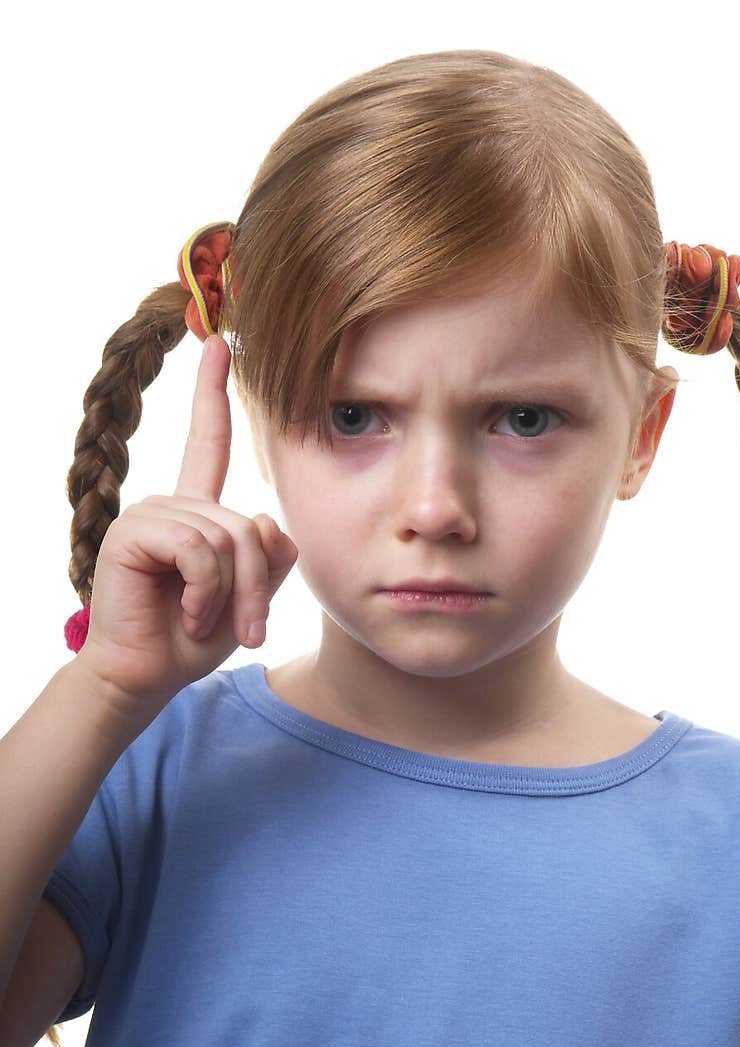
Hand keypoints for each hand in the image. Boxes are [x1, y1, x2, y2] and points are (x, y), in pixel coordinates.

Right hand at [75, 334, 298, 711]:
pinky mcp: (133, 531)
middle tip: (246, 629)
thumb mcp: (249, 596)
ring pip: (228, 539)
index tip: (219, 342)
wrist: (147, 674)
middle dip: (256, 585)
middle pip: (249, 524)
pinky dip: (204, 591)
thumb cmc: (194, 637)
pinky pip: (198, 550)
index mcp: (196, 511)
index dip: (212, 394)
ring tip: (204, 620)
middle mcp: (172, 503)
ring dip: (230, 594)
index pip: (206, 442)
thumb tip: (266, 519)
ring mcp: (150, 513)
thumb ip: (269, 556)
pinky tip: (185, 611)